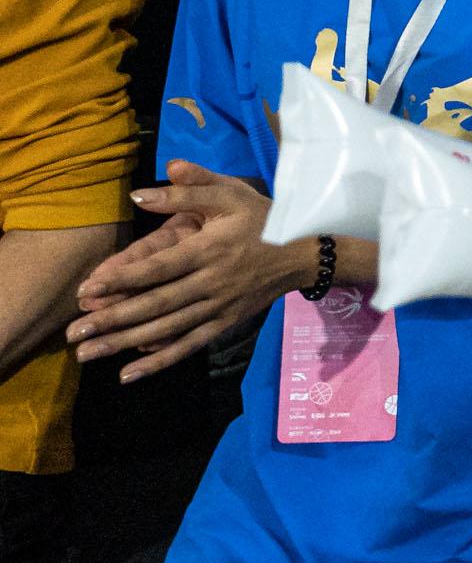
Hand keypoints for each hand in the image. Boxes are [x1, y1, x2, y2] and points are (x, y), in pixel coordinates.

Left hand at [67, 162, 298, 377]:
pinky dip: (159, 362)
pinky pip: (189, 346)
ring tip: (87, 354)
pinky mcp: (225, 323)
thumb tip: (140, 193)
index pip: (159, 268)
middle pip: (156, 304)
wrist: (306, 253)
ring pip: (167, 330)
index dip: (121, 280)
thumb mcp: (230, 194)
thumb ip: (188, 189)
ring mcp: (219, 307)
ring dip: (125, 344)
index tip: (86, 292)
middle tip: (73, 333)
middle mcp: (212, 282)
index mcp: (209, 249)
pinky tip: (127, 373)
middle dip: (112, 320)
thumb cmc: (262, 219)